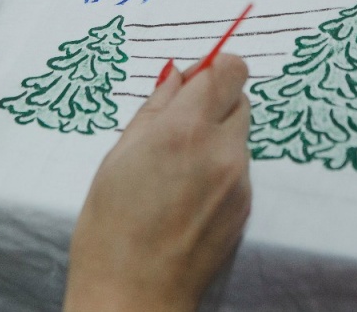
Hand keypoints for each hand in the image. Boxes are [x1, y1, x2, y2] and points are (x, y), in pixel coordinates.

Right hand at [64, 53, 251, 311]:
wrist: (134, 293)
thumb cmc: (110, 226)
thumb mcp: (119, 155)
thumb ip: (155, 107)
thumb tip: (177, 74)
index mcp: (183, 129)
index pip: (227, 69)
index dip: (213, 68)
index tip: (194, 80)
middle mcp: (220, 149)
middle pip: (240, 96)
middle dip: (215, 100)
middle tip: (180, 123)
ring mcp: (239, 179)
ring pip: (240, 132)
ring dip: (217, 134)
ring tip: (178, 165)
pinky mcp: (246, 204)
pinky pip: (239, 165)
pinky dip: (220, 165)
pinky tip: (188, 192)